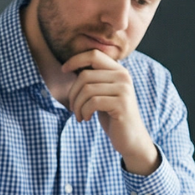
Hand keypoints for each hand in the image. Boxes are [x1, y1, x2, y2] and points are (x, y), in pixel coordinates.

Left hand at [60, 50, 158, 173]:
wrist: (131, 139)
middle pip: (85, 75)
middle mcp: (123, 76)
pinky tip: (86, 119)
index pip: (94, 55)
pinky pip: (92, 102)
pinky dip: (84, 112)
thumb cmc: (112, 116)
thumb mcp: (103, 94)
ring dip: (77, 105)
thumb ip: (94, 79)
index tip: (63, 70)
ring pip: (87, 89)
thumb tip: (70, 66)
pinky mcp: (121, 103)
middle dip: (73, 93)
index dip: (75, 60)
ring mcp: (124, 89)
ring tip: (79, 115)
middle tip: (73, 107)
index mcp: (119, 71)